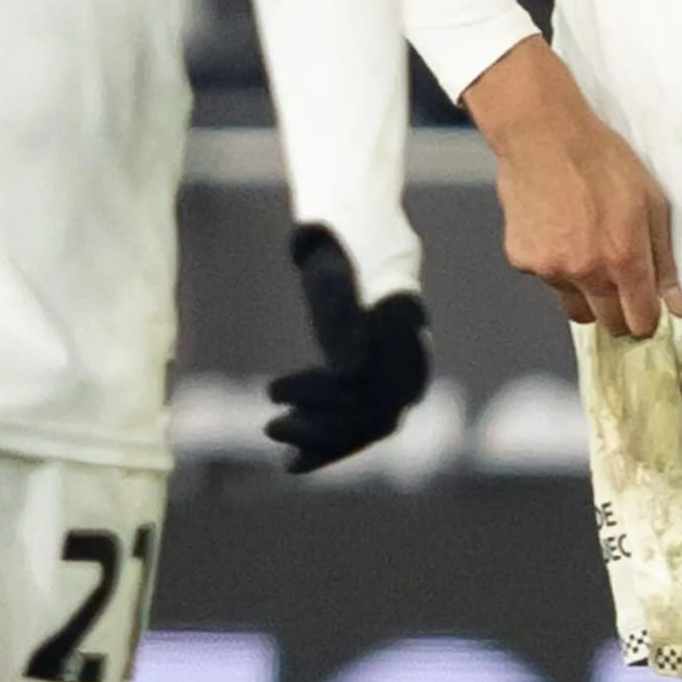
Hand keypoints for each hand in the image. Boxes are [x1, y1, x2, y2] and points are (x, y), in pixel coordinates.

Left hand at [266, 225, 433, 473]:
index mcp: (403, 321)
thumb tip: (352, 374)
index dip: (325, 400)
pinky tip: (295, 459)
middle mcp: (412, 346)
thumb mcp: (329, 268)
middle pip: (378, 413)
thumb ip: (340, 313)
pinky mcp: (385, 372)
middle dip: (322, 428)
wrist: (353, 222)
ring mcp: (403, 361)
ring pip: (373, 423)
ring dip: (325, 439)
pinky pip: (367, 418)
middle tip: (269, 427)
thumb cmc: (335, 239)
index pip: (374, 385)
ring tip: (276, 439)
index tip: (271, 391)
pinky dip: (333, 440)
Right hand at [465, 38, 681, 337]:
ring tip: (584, 253)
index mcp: (624, 258)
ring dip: (585, 293)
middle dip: (617, 312)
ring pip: (573, 305)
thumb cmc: (603, 161)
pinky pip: (545, 280)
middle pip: (606, 323)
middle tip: (618, 286)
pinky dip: (554, 266)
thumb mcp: (651, 202)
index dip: (646, 319)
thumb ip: (663, 260)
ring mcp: (549, 269)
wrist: (543, 137)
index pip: (639, 319)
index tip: (646, 312)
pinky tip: (555, 232)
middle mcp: (586, 272)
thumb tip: (676, 306)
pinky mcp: (522, 261)